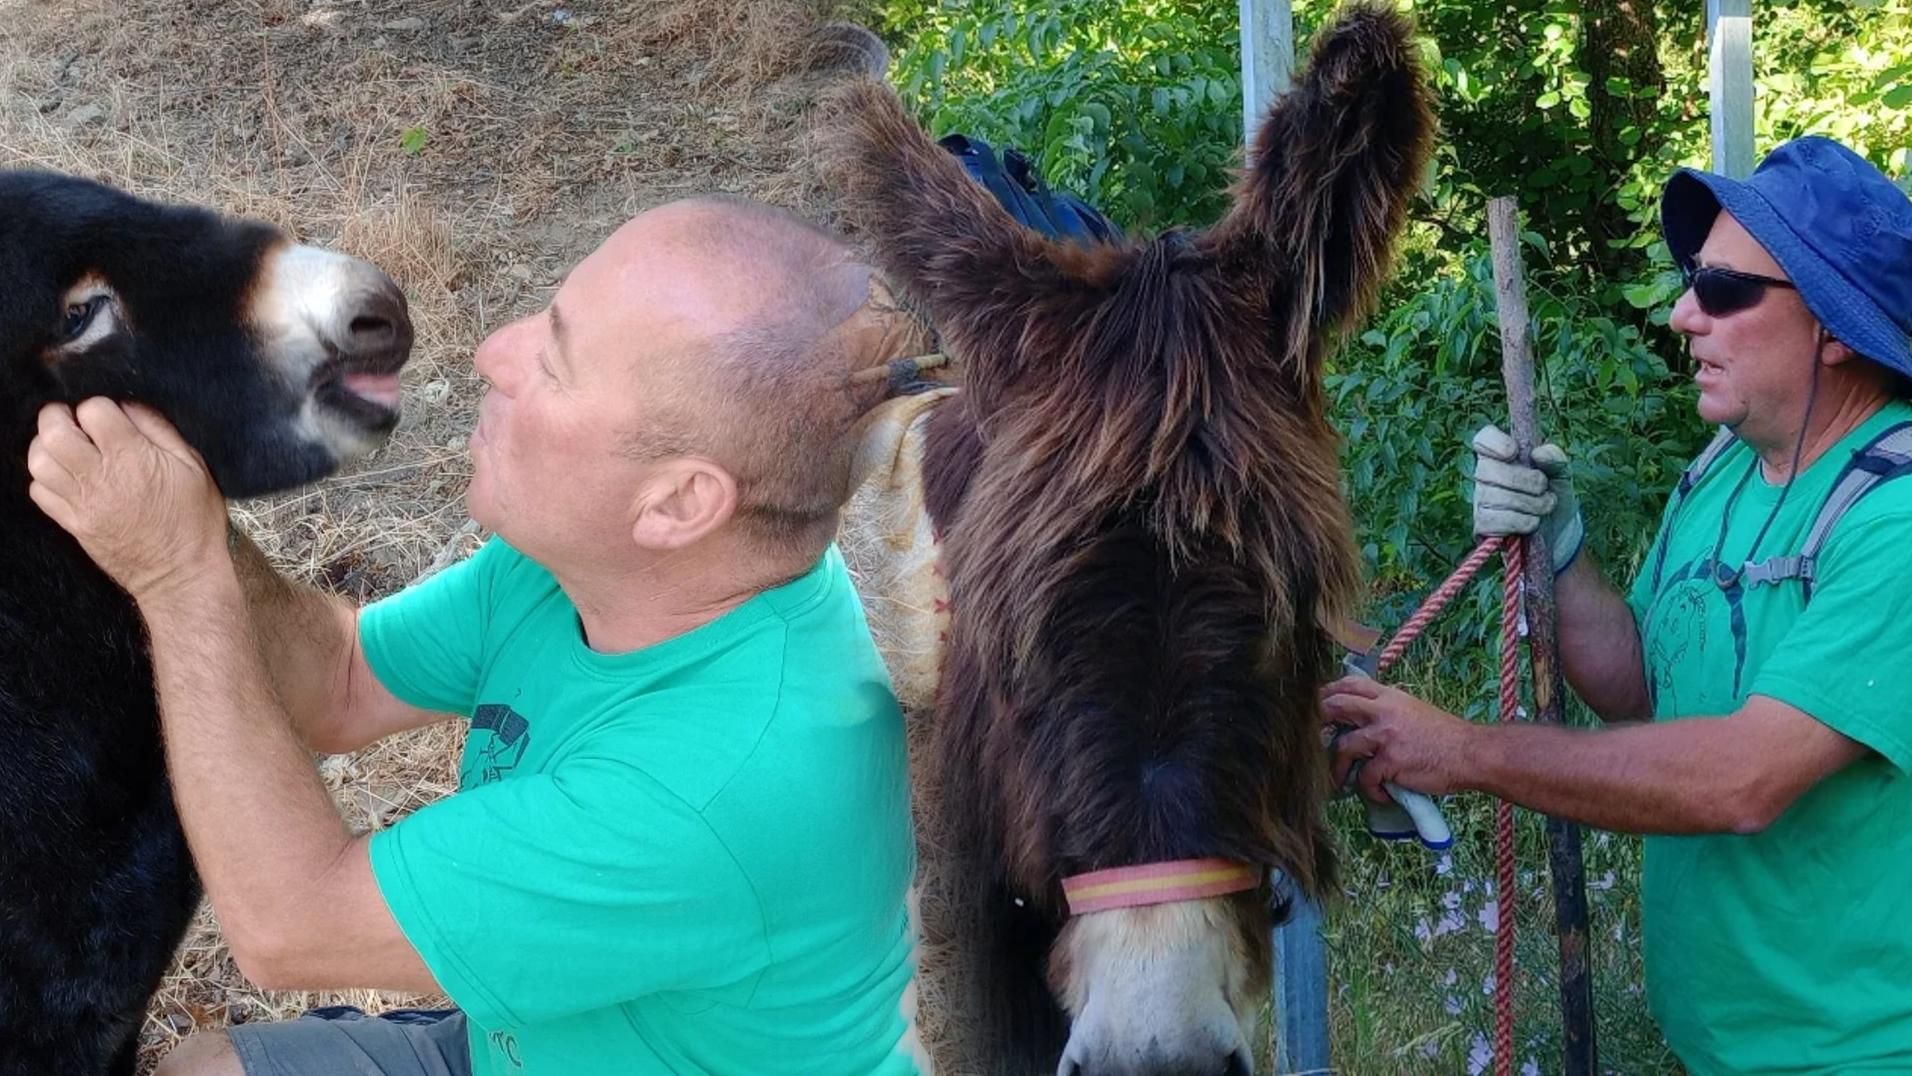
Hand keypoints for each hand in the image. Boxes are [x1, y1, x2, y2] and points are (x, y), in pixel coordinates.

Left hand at [27, 399, 229, 603]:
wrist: (181, 575)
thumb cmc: (194, 521)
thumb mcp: (194, 468)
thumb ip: (160, 431)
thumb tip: (130, 406)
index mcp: (133, 458)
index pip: (93, 410)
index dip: (99, 407)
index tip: (109, 416)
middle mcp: (101, 477)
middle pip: (53, 432)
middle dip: (57, 417)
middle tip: (71, 419)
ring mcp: (82, 503)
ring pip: (39, 462)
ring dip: (46, 447)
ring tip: (64, 447)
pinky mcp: (73, 524)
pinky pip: (39, 493)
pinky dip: (44, 479)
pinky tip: (64, 477)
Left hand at [1321, 676, 1479, 801]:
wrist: (1471, 754)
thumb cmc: (1445, 737)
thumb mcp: (1413, 712)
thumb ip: (1386, 712)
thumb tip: (1357, 724)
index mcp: (1390, 697)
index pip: (1349, 684)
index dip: (1327, 693)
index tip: (1315, 707)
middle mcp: (1384, 710)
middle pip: (1335, 707)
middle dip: (1317, 724)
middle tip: (1310, 743)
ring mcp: (1386, 734)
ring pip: (1342, 747)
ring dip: (1338, 769)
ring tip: (1342, 782)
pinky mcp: (1391, 760)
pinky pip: (1365, 778)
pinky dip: (1370, 790)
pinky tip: (1382, 794)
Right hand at [1471, 424, 1582, 572]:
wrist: (1560, 533)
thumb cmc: (1554, 496)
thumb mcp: (1561, 474)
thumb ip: (1554, 457)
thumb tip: (1538, 453)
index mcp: (1501, 456)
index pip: (1483, 439)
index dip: (1495, 443)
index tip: (1515, 452)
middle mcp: (1485, 477)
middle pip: (1488, 470)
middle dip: (1523, 480)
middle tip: (1543, 488)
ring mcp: (1481, 502)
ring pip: (1494, 496)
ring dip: (1529, 503)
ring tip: (1545, 507)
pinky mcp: (1482, 526)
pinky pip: (1495, 520)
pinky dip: (1521, 521)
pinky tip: (1532, 523)